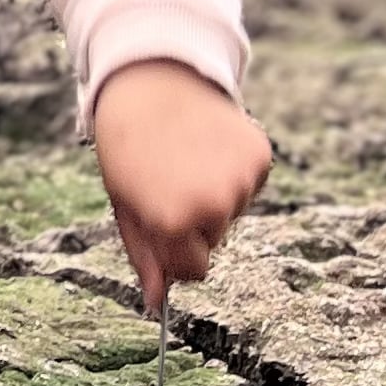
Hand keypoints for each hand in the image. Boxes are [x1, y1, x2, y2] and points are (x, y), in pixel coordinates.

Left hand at [94, 59, 271, 310]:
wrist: (150, 81)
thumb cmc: (128, 146)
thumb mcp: (126, 204)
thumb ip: (145, 257)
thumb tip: (155, 304)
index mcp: (173, 222)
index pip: (192, 271)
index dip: (175, 254)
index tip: (163, 229)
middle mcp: (213, 205)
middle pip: (213, 242)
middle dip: (192, 223)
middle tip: (168, 181)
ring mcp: (240, 180)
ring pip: (232, 212)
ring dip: (213, 194)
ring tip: (186, 158)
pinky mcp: (260, 157)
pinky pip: (249, 184)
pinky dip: (233, 172)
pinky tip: (208, 146)